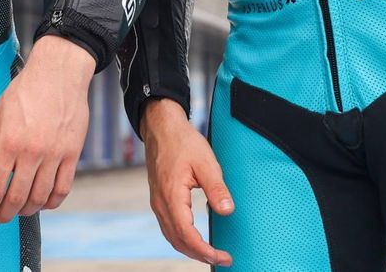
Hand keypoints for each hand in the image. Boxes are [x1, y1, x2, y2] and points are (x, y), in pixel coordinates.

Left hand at [0, 36, 94, 222]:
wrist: (59, 72)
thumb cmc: (25, 90)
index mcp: (9, 141)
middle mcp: (32, 151)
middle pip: (16, 198)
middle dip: (4, 214)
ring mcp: (55, 154)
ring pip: (40, 198)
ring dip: (26, 210)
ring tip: (18, 209)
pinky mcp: (72, 154)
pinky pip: (63, 188)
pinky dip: (51, 202)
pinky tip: (43, 202)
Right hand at [143, 98, 233, 266]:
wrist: (161, 127)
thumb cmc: (183, 141)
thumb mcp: (205, 162)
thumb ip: (216, 188)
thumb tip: (227, 211)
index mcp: (172, 196)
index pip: (187, 235)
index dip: (206, 251)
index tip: (224, 257)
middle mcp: (161, 203)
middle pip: (178, 241)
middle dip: (200, 255)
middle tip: (222, 259)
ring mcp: (157, 201)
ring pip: (171, 236)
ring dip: (190, 250)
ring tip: (211, 254)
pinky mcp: (158, 198)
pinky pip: (168, 227)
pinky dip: (182, 239)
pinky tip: (195, 238)